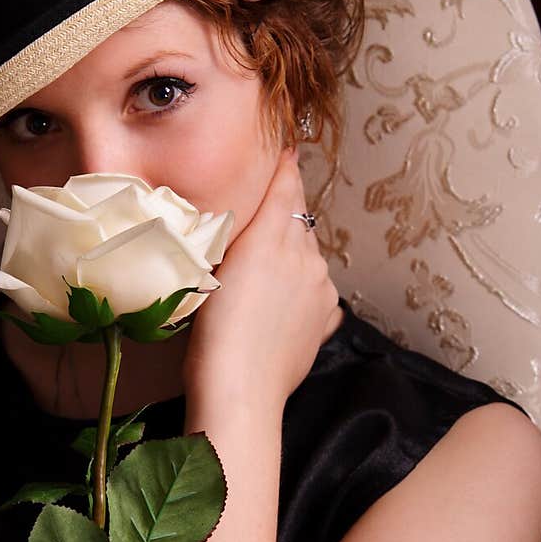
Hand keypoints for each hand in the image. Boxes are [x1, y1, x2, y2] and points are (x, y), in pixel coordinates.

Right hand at [181, 147, 339, 404]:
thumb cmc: (217, 330)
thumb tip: (280, 174)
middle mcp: (307, 257)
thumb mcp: (223, 264)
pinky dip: (300, 294)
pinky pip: (315, 295)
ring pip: (306, 259)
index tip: (283, 151)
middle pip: (297, 224)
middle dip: (280, 220)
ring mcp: (321, 291)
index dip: (283, 168)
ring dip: (289, 259)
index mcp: (277, 237)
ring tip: (257, 280)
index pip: (286, 188)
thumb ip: (254, 218)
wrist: (240, 390)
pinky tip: (277, 310)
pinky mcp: (324, 321)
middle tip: (250, 232)